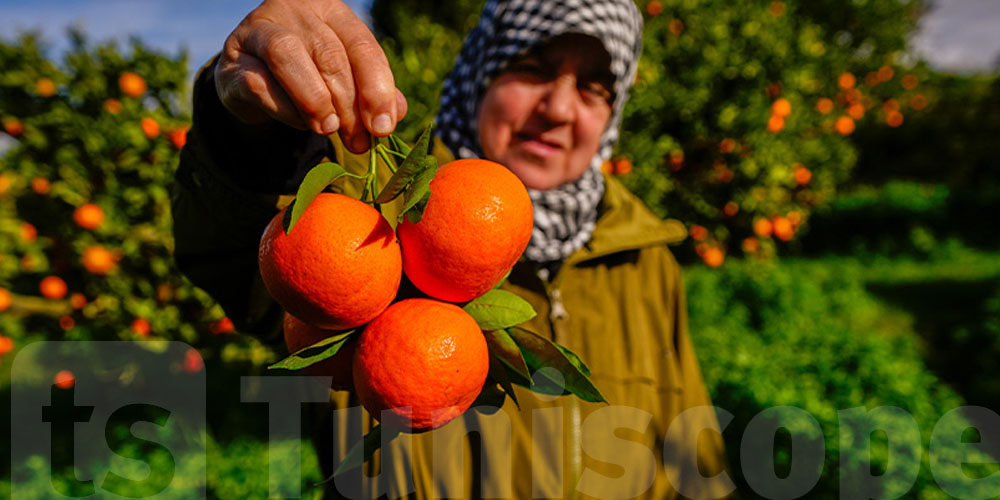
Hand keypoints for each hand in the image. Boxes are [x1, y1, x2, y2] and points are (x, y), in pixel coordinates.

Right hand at [214, 0, 407, 151]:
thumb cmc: (310, 76)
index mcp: (331, 11)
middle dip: (348, 106)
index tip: (383, 127)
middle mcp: (294, 11)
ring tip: (327, 129)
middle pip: (329, 55)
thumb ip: (372, 93)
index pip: (361, 44)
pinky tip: (299, 123)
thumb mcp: (347, 80)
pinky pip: (259, 84)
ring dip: (314, 100)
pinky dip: (285, 110)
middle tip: (358, 142)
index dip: (377, 88)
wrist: (254, 80)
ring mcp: (257, 31)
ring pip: (287, 56)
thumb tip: (395, 114)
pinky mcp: (232, 62)